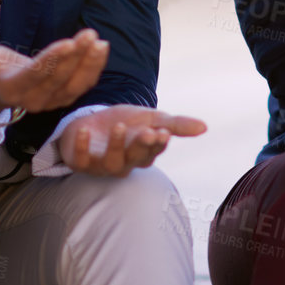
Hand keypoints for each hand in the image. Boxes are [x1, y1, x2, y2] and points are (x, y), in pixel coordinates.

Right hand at [0, 29, 107, 118]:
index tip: (68, 43)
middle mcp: (33, 101)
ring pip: (75, 84)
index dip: (52, 60)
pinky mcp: (63, 98)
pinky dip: (94, 68)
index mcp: (12, 90)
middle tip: (89, 34)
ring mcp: (51, 102)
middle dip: (76, 56)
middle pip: (59, 78)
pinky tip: (101, 49)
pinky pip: (82, 85)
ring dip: (89, 63)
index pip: (35, 75)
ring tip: (99, 42)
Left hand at [60, 105, 207, 176]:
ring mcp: (101, 165)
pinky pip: (80, 160)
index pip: (155, 150)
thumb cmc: (125, 123)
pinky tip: (84, 132)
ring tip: (120, 127)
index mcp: (143, 153)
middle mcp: (124, 163)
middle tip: (148, 131)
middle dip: (142, 146)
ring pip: (112, 163)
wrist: (90, 122)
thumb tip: (205, 127)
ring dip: (117, 146)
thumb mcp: (150, 118)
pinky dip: (81, 147)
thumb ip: (176, 124)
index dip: (159, 143)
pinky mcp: (79, 162)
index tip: (164, 132)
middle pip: (136, 158)